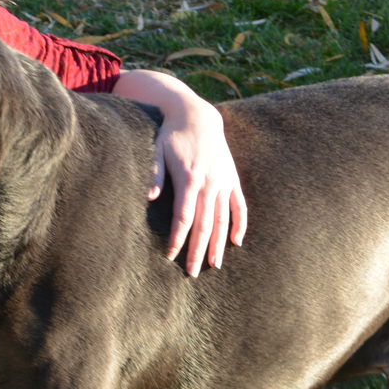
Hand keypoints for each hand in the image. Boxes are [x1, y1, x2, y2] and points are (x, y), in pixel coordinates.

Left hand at [151, 99, 248, 275]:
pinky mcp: (232, 179)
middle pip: (204, 225)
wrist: (197, 115)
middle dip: (198, 250)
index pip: (184, 217)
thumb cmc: (172, 135)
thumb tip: (149, 197)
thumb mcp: (157, 150)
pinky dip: (240, 224)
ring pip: (222, 220)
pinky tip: (236, 242)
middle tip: (193, 272)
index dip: (177, 238)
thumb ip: (154, 174)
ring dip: (219, 244)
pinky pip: (239, 206)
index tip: (170, 256)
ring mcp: (223, 182)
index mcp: (188, 179)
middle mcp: (209, 183)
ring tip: (215, 266)